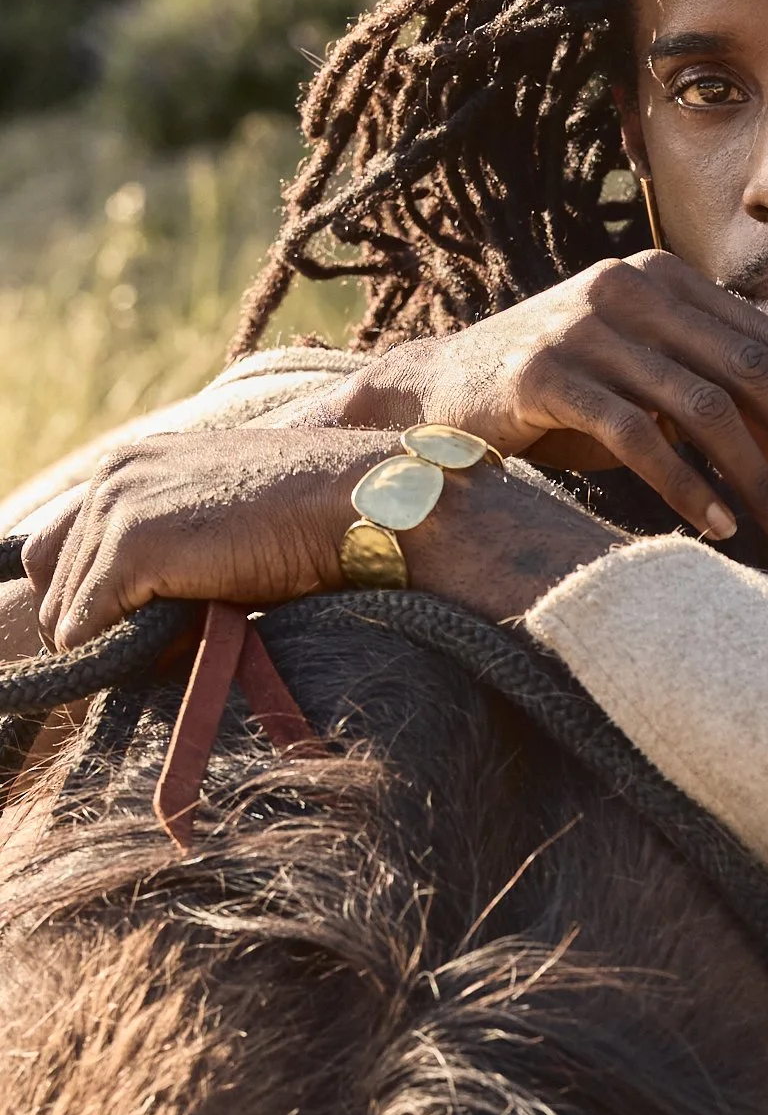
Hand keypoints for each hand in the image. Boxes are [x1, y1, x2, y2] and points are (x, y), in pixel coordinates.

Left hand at [24, 427, 621, 650]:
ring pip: (65, 610)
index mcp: (134, 463)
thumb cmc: (321, 518)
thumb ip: (185, 548)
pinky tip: (182, 647)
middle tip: (160, 646)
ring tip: (184, 643)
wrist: (369, 503)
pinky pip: (86, 627)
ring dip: (115, 641)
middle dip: (96, 622)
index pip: (59, 547)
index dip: (93, 597)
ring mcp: (117, 505)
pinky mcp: (133, 544)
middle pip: (50, 578)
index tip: (137, 629)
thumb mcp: (235, 522)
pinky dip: (123, 652)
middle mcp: (112, 474)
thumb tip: (154, 616)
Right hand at [290, 250, 767, 563]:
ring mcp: (585, 327)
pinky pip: (637, 436)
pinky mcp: (543, 373)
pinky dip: (687, 486)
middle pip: (754, 372)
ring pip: (704, 410)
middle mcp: (631, 287)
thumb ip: (720, 391)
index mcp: (667, 279)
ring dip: (763, 484)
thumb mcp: (649, 382)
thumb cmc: (563, 398)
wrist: (438, 398)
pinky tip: (721, 528)